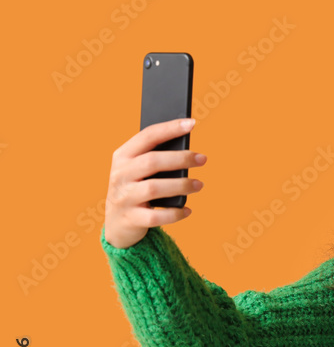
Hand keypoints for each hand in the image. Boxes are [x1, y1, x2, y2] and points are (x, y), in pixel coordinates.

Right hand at [104, 118, 205, 248]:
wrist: (117, 223)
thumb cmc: (135, 188)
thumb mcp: (137, 170)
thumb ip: (155, 158)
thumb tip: (189, 152)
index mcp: (122, 156)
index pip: (147, 136)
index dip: (170, 128)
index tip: (192, 123)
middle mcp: (120, 175)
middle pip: (152, 161)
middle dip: (181, 158)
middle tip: (202, 159)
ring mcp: (124, 197)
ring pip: (155, 188)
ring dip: (182, 186)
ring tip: (199, 184)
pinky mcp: (131, 218)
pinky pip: (156, 216)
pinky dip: (175, 213)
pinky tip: (187, 210)